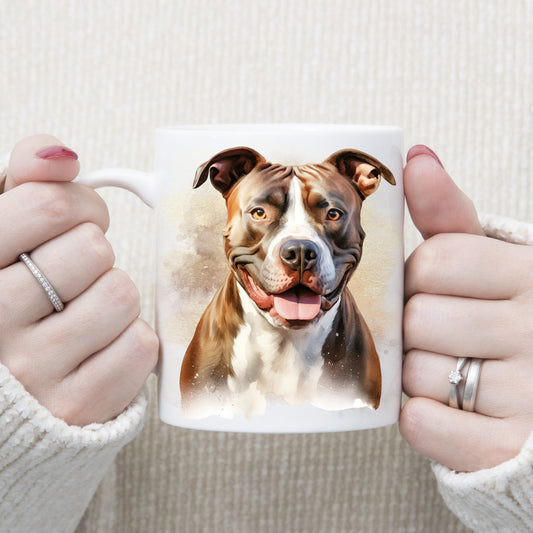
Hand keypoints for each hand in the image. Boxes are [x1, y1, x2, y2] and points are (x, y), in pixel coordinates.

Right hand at [0, 134, 157, 425]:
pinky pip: (140, 344)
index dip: (78, 204)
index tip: (73, 220)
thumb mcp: (0, 238)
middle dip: (93, 253)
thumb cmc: (10, 302)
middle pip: (92, 249)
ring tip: (81, 313)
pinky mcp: (78, 406)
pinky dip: (129, 340)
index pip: (48, 206)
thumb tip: (62, 155)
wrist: (10, 395)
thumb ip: (24, 185)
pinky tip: (96, 348)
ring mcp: (34, 372)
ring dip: (111, 296)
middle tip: (74, 273)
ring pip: (121, 293)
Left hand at [400, 145, 532, 471]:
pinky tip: (447, 407)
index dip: (422, 277)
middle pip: (418, 318)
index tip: (438, 287)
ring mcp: (529, 394)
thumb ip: (449, 214)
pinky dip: (422, 418)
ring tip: (453, 369)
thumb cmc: (508, 315)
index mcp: (531, 274)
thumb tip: (416, 157)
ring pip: (417, 372)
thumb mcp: (492, 259)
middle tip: (445, 333)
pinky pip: (424, 424)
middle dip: (417, 326)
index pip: (436, 261)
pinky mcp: (505, 447)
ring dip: (419, 372)